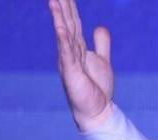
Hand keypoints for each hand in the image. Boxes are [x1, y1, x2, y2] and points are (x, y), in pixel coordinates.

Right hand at [49, 0, 113, 130]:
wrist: (97, 111)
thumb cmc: (97, 88)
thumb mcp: (102, 60)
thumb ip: (101, 44)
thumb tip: (99, 26)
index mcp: (77, 48)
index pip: (74, 23)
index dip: (70, 7)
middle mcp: (70, 52)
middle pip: (67, 24)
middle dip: (62, 7)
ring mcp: (69, 61)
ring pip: (64, 35)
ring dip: (59, 18)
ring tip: (54, 1)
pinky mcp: (71, 72)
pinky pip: (67, 53)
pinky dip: (64, 40)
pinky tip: (61, 27)